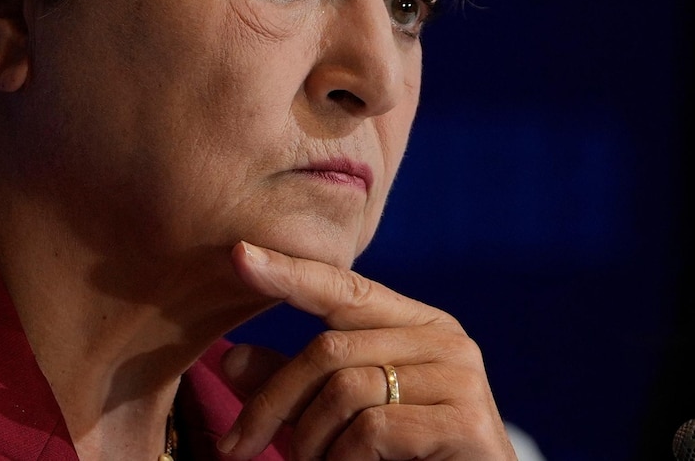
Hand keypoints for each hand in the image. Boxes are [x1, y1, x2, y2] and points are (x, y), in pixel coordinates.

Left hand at [217, 241, 516, 460]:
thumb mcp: (339, 418)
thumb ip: (295, 388)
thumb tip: (229, 359)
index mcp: (417, 325)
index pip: (345, 287)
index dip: (290, 270)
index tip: (238, 254)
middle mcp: (445, 339)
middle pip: (329, 348)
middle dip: (274, 402)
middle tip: (239, 446)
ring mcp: (460, 378)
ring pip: (344, 389)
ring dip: (310, 441)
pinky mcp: (466, 422)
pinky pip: (372, 429)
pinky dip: (343, 459)